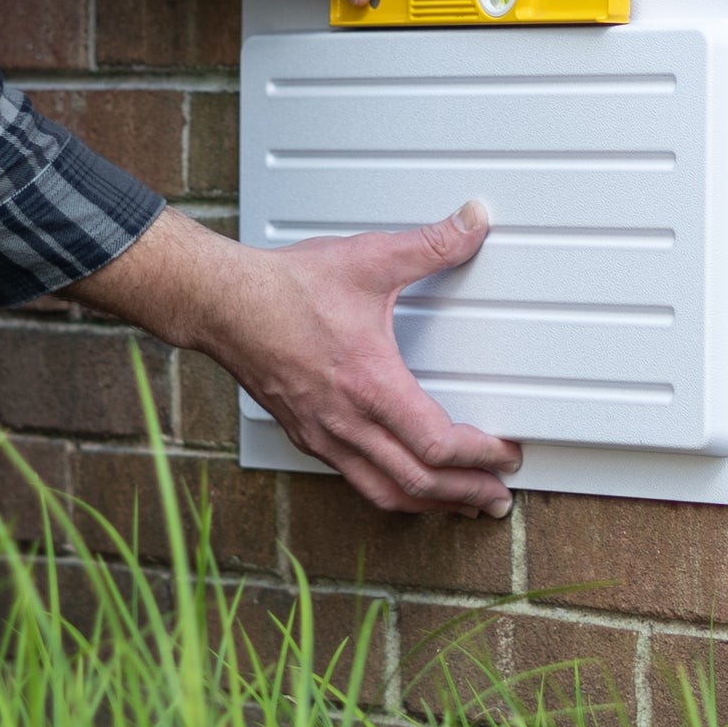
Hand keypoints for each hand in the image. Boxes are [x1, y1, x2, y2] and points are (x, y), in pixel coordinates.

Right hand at [69, 202, 520, 517]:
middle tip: (496, 497)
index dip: (480, 458)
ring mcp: (324, 436)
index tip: (505, 454)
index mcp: (370, 384)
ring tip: (461, 505)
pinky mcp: (307, 435)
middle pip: (418, 484)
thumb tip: (473, 221)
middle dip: (465, 494)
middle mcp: (347, 421)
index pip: (437, 445)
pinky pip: (356, 481)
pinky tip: (404, 483)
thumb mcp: (369, 258)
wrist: (222, 304)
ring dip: (430, 504)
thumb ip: (431, 244)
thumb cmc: (286, 288)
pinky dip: (392, 492)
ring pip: (385, 493)